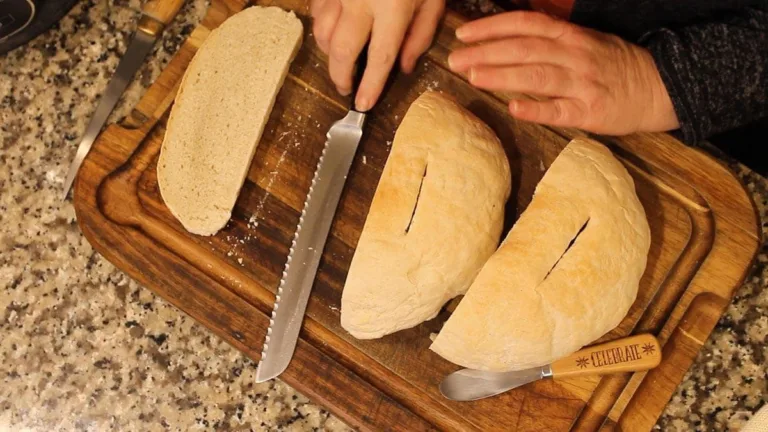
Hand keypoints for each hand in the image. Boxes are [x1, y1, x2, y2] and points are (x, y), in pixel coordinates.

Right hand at [311, 0, 444, 110]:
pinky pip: (318, 10)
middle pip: (343, 50)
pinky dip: (322, 26)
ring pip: (324, 32)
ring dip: (330, 53)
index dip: (371, 85)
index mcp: (393, 8)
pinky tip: (333, 31)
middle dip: (340, 76)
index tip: (363, 105)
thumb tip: (404, 66)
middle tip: (346, 88)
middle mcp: (362, 2)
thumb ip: (421, 33)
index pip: (380, 57)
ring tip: (341, 61)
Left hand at [448, 11, 679, 134]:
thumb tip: (508, 41)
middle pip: (524, 49)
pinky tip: (513, 109)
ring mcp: (582, 84)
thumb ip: (551, 41)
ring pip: (537, 76)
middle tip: (454, 59)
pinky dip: (536, 109)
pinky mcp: (590, 113)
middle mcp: (575, 55)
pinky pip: (560, 111)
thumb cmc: (615, 66)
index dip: (492, 27)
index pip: (526, 24)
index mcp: (571, 36)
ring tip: (473, 77)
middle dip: (485, 52)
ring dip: (502, 75)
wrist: (661, 87)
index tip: (464, 33)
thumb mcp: (585, 41)